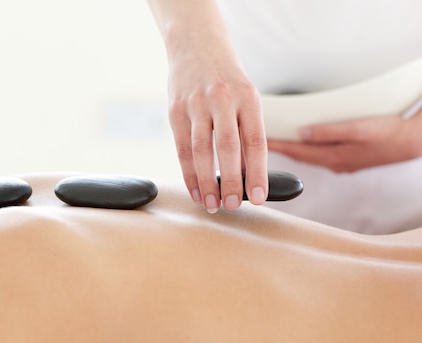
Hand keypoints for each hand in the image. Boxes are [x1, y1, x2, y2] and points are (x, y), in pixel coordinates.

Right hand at [166, 53, 268, 212]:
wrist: (195, 45)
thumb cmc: (225, 79)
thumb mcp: (244, 96)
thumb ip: (246, 130)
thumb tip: (247, 176)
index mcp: (247, 97)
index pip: (255, 141)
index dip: (257, 172)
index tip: (258, 197)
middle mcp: (222, 99)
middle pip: (227, 148)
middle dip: (230, 182)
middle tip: (233, 205)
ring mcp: (196, 104)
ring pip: (201, 151)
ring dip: (206, 182)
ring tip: (212, 204)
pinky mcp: (175, 110)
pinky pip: (181, 148)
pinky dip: (188, 173)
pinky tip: (194, 189)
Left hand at [268, 112, 421, 171]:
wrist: (413, 142)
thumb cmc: (388, 133)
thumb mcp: (358, 129)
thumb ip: (329, 131)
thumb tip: (302, 132)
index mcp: (333, 157)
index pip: (295, 151)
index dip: (275, 145)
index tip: (257, 141)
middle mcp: (333, 163)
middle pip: (298, 156)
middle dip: (279, 149)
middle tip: (258, 142)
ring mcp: (340, 163)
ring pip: (308, 157)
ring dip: (292, 150)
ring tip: (276, 142)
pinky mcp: (347, 160)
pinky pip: (319, 155)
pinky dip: (307, 149)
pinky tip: (304, 144)